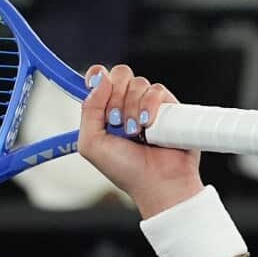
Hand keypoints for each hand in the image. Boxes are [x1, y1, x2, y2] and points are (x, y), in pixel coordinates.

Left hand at [78, 65, 204, 217]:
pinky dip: (150, 106)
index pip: (99, 79)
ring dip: (132, 108)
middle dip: (114, 97)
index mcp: (104, 112)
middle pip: (119, 75)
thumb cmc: (125, 169)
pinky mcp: (169, 106)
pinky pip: (157, 90)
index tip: (94, 83)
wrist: (157, 181)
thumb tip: (100, 79)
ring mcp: (148, 104)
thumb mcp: (91, 143)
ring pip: (138, 83)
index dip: (97, 76)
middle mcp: (126, 105)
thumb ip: (88, 110)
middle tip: (116, 122)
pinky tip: (149, 125)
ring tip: (136, 132)